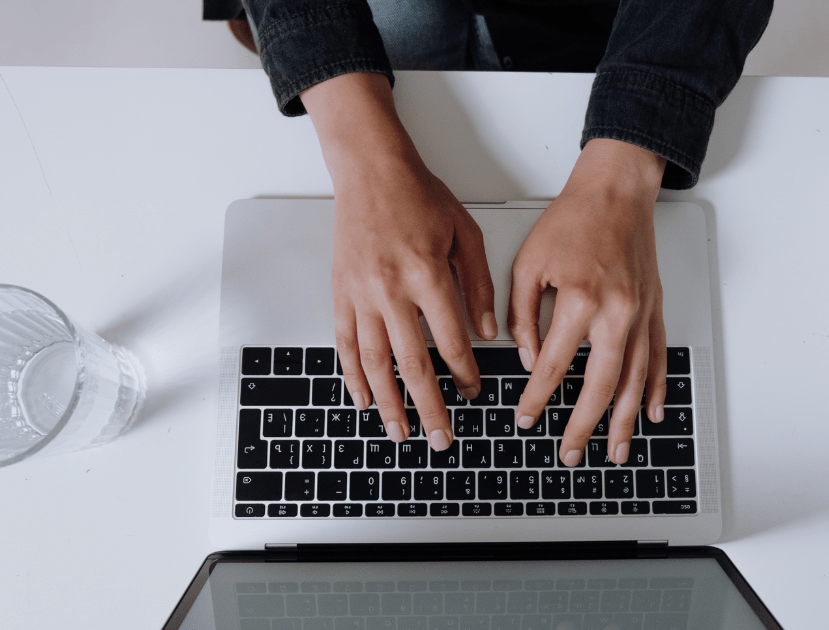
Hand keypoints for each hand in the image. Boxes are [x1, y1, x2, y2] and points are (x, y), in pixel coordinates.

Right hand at [302, 73, 496, 450]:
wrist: (369, 170)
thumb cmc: (418, 196)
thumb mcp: (465, 233)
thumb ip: (478, 284)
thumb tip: (487, 331)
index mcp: (426, 274)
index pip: (449, 339)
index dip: (464, 372)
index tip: (474, 391)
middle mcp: (390, 289)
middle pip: (411, 363)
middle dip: (429, 406)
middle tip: (440, 437)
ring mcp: (360, 295)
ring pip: (374, 362)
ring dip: (389, 403)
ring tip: (401, 432)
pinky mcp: (341, 294)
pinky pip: (346, 344)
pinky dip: (353, 376)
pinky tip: (364, 399)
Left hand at [509, 139, 667, 466]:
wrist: (617, 192)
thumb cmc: (574, 220)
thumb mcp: (528, 263)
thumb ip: (521, 315)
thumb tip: (527, 358)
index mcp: (579, 300)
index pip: (553, 366)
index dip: (536, 398)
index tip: (525, 418)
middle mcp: (616, 313)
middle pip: (600, 387)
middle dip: (582, 427)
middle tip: (569, 453)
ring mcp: (641, 314)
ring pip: (634, 382)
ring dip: (624, 422)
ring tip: (614, 452)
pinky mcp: (654, 310)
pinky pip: (657, 359)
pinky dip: (655, 390)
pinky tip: (650, 414)